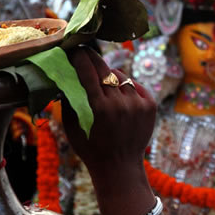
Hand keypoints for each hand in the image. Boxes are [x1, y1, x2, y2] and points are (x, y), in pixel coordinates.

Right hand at [61, 47, 156, 181]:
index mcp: (99, 107)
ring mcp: (138, 104)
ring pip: (120, 76)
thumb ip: (69, 99)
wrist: (120, 166)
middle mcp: (121, 103)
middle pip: (105, 70)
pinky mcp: (150, 105)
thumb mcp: (71, 125)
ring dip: (109, 75)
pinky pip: (135, 85)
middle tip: (84, 51)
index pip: (87, 71)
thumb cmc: (89, 147)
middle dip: (92, 58)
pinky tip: (117, 92)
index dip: (79, 57)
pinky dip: (125, 86)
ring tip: (101, 79)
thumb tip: (64, 73)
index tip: (73, 48)